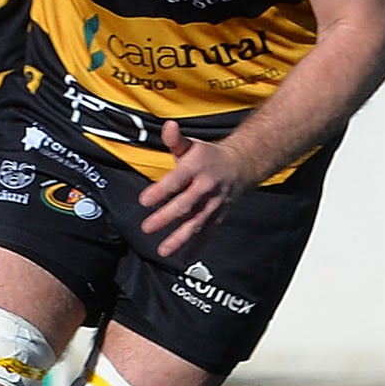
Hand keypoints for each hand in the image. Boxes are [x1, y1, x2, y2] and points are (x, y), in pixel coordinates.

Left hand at [138, 120, 249, 257]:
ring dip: (180, 238)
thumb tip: (168, 126)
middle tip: (146, 227)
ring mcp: (213, 204)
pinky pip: (207, 233)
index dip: (161, 190)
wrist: (240, 166)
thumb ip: (176, 140)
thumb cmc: (206, 156)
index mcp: (196, 168)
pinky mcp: (218, 216)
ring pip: (196, 223)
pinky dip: (196, 247)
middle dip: (166, 217)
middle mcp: (206, 188)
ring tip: (163, 250)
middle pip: (186, 204)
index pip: (177, 180)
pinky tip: (183, 259)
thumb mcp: (191, 145)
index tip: (144, 201)